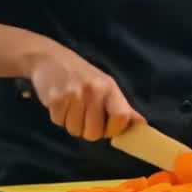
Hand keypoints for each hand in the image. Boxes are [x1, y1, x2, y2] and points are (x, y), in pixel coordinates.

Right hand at [26, 42, 142, 140]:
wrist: (50, 58)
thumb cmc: (81, 75)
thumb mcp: (105, 86)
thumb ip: (123, 108)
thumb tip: (142, 125)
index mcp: (109, 88)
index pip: (121, 118)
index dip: (113, 128)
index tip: (106, 125)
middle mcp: (94, 90)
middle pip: (94, 133)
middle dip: (88, 130)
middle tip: (84, 114)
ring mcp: (74, 95)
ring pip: (75, 130)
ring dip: (72, 123)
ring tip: (71, 106)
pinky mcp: (55, 99)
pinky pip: (59, 123)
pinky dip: (59, 117)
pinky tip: (60, 103)